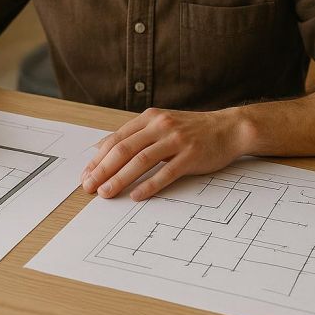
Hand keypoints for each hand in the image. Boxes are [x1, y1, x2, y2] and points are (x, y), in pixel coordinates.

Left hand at [80, 107, 248, 201]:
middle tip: (89, 187)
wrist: (228, 129)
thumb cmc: (191, 130)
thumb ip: (137, 136)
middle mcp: (160, 126)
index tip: (86, 175)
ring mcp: (176, 140)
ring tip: (106, 193)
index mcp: (149, 119)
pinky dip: (149, 185)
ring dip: (120, 179)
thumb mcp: (161, 125)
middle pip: (124, 150)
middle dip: (102, 170)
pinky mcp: (191, 155)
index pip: (116, 139)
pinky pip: (166, 172)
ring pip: (141, 161)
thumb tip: (104, 151)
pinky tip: (136, 196)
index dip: (98, 159)